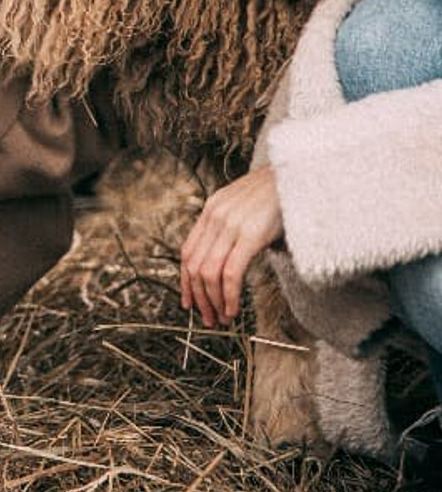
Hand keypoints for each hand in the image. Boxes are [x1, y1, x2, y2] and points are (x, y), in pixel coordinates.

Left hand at [179, 164, 282, 327]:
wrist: (304, 172)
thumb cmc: (283, 194)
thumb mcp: (249, 207)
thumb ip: (235, 228)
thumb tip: (230, 261)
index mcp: (212, 209)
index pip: (188, 252)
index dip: (186, 280)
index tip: (191, 301)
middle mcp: (216, 216)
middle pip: (194, 265)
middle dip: (198, 297)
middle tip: (207, 318)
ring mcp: (231, 225)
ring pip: (208, 272)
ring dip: (212, 301)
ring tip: (221, 318)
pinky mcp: (251, 235)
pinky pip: (230, 273)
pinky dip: (228, 296)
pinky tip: (233, 309)